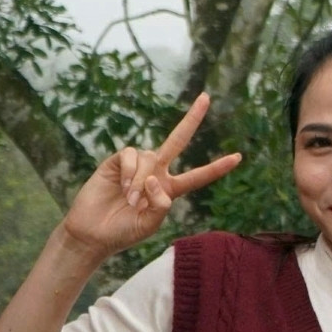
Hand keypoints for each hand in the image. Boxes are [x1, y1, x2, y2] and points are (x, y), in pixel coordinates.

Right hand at [58, 94, 241, 262]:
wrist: (92, 233)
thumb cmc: (122, 232)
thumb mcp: (149, 225)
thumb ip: (161, 205)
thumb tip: (156, 179)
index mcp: (169, 189)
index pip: (198, 176)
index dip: (217, 168)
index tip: (238, 157)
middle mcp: (156, 172)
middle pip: (178, 140)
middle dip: (192, 119)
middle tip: (206, 97)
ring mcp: (137, 165)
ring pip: (151, 156)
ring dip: (141, 179)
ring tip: (130, 200)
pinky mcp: (117, 162)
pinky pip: (132, 155)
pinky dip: (131, 170)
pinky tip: (123, 187)